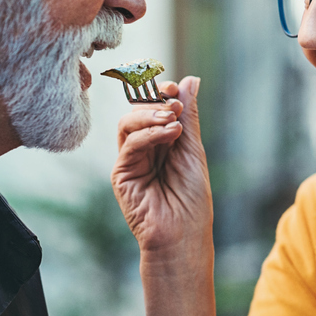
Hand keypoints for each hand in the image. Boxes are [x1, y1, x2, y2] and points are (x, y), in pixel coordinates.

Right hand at [112, 76, 211, 253]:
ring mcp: (130, 161)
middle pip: (137, 111)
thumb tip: (190, 80)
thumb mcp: (193, 151)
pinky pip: (129, 144)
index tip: (175, 88)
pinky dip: (149, 134)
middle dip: (155, 101)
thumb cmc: (192, 200)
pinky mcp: (122, 175)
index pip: (153, 108)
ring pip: (127, 124)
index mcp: (162, 143)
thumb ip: (188, 116)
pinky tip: (170, 133)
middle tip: (174, 103)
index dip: (161, 94)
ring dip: (150, 115)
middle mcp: (143, 149)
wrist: (184, 235)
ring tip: (173, 119)